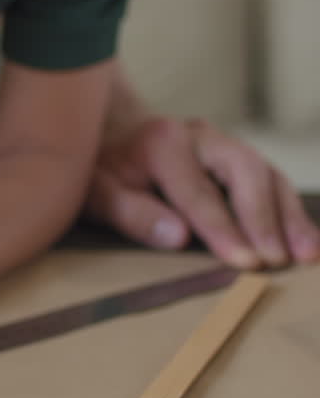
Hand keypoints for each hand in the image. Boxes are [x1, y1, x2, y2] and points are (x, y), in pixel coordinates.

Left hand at [88, 116, 319, 268]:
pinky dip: (289, 210)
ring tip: (307, 255)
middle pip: (247, 172)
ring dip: (289, 216)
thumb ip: (133, 214)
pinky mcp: (237, 156)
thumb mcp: (99, 194)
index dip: (224, 230)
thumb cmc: (102, 172)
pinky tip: (306, 240)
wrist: (109, 135)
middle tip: (277, 260)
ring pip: (267, 173)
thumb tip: (178, 237)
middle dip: (266, 219)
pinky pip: (271, 180)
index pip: (199, 192)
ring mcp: (223, 142)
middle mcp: (200, 136)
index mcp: (162, 144)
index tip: (246, 263)